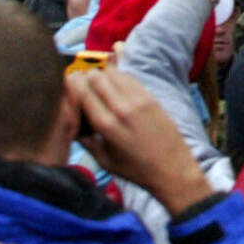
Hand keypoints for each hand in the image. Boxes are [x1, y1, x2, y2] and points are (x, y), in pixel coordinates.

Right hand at [68, 68, 213, 214]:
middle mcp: (122, 109)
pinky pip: (130, 78)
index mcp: (107, 126)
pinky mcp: (152, 97)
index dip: (74, 87)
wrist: (172, 169)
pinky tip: (117, 89)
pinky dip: (119, 79)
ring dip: (104, 76)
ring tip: (101, 88)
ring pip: (114, 73)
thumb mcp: (105, 161)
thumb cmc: (136, 170)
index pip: (83, 92)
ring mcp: (139, 101)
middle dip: (87, 80)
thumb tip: (71, 124)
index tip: (71, 89)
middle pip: (97, 77)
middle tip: (86, 89)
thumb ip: (86, 141)